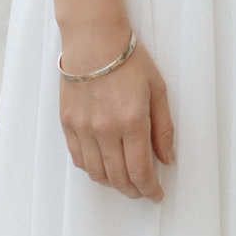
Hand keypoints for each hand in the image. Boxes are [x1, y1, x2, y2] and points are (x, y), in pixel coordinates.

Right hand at [58, 28, 174, 200]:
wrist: (94, 40)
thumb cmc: (130, 61)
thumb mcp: (158, 90)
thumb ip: (164, 128)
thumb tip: (167, 159)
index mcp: (132, 121)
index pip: (140, 170)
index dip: (150, 189)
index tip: (156, 195)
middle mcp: (105, 130)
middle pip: (118, 177)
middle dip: (134, 190)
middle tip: (144, 191)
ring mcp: (83, 129)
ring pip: (97, 173)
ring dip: (113, 184)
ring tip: (126, 181)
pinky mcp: (67, 124)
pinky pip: (79, 159)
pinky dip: (93, 169)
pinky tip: (104, 166)